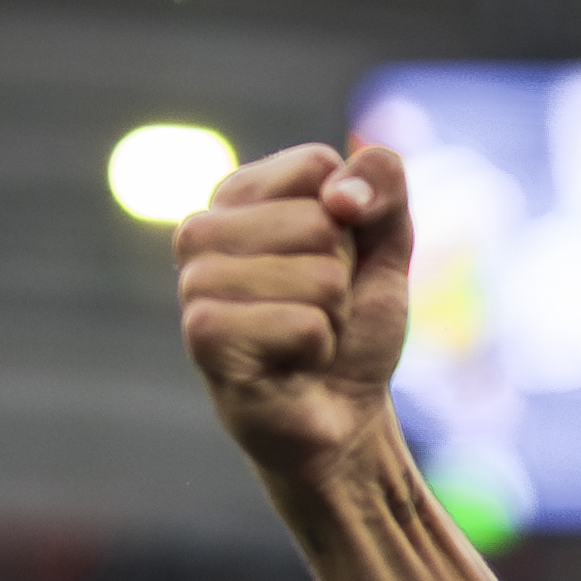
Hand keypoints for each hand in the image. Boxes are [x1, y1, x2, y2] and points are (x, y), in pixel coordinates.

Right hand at [174, 142, 412, 490]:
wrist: (341, 415)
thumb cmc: (353, 327)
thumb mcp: (386, 244)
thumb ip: (382, 185)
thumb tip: (340, 195)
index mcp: (237, 195)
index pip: (319, 165)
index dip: (352, 221)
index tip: (337, 261)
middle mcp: (200, 230)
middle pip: (321, 221)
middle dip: (344, 276)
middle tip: (320, 310)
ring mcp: (194, 282)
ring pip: (319, 276)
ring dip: (333, 317)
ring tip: (304, 338)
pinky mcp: (203, 334)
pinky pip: (305, 324)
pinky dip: (319, 349)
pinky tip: (290, 364)